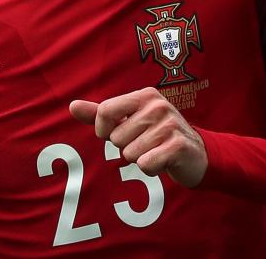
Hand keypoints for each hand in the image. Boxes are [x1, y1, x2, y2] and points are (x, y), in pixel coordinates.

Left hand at [70, 87, 206, 187]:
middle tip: (146, 144)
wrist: (194, 154)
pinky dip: (150, 169)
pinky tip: (162, 161)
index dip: (103, 131)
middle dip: (126, 148)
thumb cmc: (155, 136)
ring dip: (140, 159)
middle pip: (116, 137)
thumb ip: (100, 114)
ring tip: (155, 151)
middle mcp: (158, 105)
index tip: (117, 134)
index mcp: (144, 95)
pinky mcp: (178, 146)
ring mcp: (170, 125)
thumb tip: (72, 105)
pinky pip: (145, 165)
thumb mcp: (129, 121)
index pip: (104, 111)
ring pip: (129, 154)